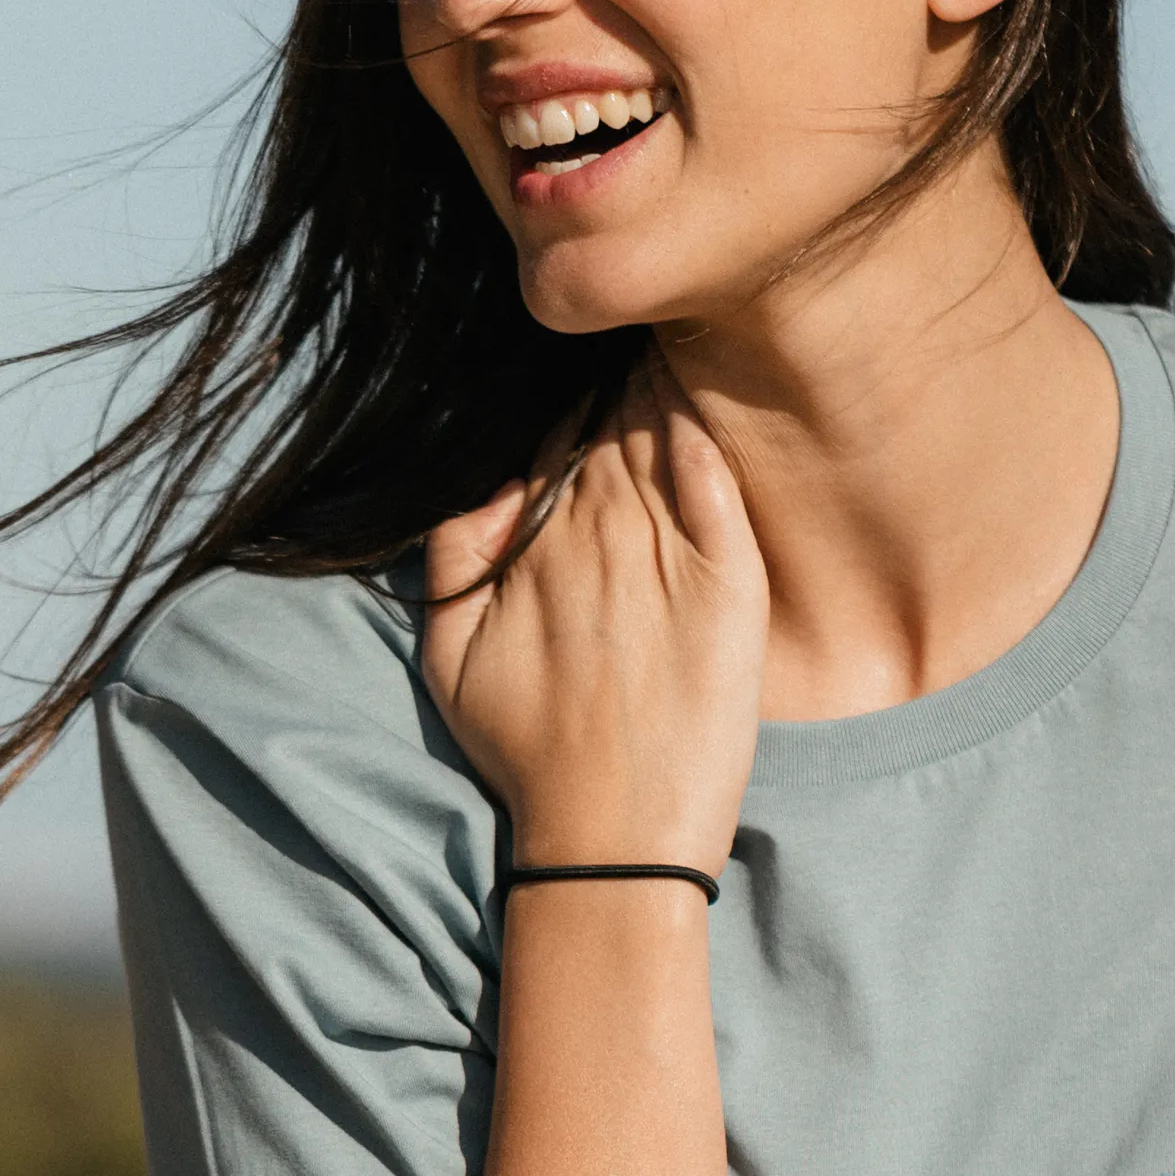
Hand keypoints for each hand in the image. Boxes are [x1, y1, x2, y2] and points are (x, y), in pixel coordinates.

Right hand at [423, 367, 766, 875]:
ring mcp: (664, 557)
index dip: (573, 404)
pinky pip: (715, 486)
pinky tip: (698, 408)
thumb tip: (487, 482)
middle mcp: (597, 536)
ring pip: (657, 442)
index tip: (586, 373)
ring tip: (665, 346)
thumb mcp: (447, 656)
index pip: (556, 440)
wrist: (614, 834)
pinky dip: (703, 440)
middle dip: (618, 384)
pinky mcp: (727, 586)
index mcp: (533, 544)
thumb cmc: (527, 752)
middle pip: (609, 428)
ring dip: (658, 392)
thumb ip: (452, 556)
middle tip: (629, 341)